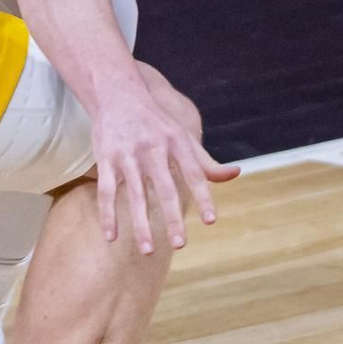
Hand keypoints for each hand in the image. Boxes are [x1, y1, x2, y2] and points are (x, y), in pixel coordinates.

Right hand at [92, 74, 237, 252]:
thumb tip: (236, 174)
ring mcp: (128, 154)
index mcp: (177, 142)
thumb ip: (206, 161)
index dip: (204, 196)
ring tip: (148, 251)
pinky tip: (111, 236)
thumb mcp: (183, 136)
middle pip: (165, 187)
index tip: (211, 221)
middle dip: (172, 217)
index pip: (194, 172)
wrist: (118, 93)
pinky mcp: (106, 158)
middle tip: (180, 245)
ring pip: (134, 194)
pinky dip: (108, 215)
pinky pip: (106, 191)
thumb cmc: (156, 122)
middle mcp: (154, 148)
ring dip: (140, 224)